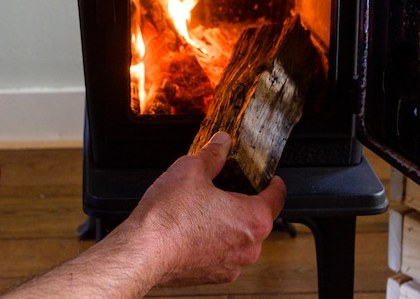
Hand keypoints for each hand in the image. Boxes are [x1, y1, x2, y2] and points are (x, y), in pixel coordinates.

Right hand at [132, 131, 286, 286]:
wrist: (143, 252)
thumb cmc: (168, 217)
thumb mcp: (191, 169)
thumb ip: (213, 154)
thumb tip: (221, 143)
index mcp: (253, 219)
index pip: (277, 197)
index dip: (273, 183)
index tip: (271, 179)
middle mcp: (249, 247)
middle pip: (257, 219)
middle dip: (242, 202)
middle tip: (224, 188)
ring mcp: (231, 265)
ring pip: (238, 238)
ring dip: (227, 224)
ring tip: (203, 209)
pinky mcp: (213, 276)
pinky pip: (222, 254)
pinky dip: (213, 242)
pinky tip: (193, 229)